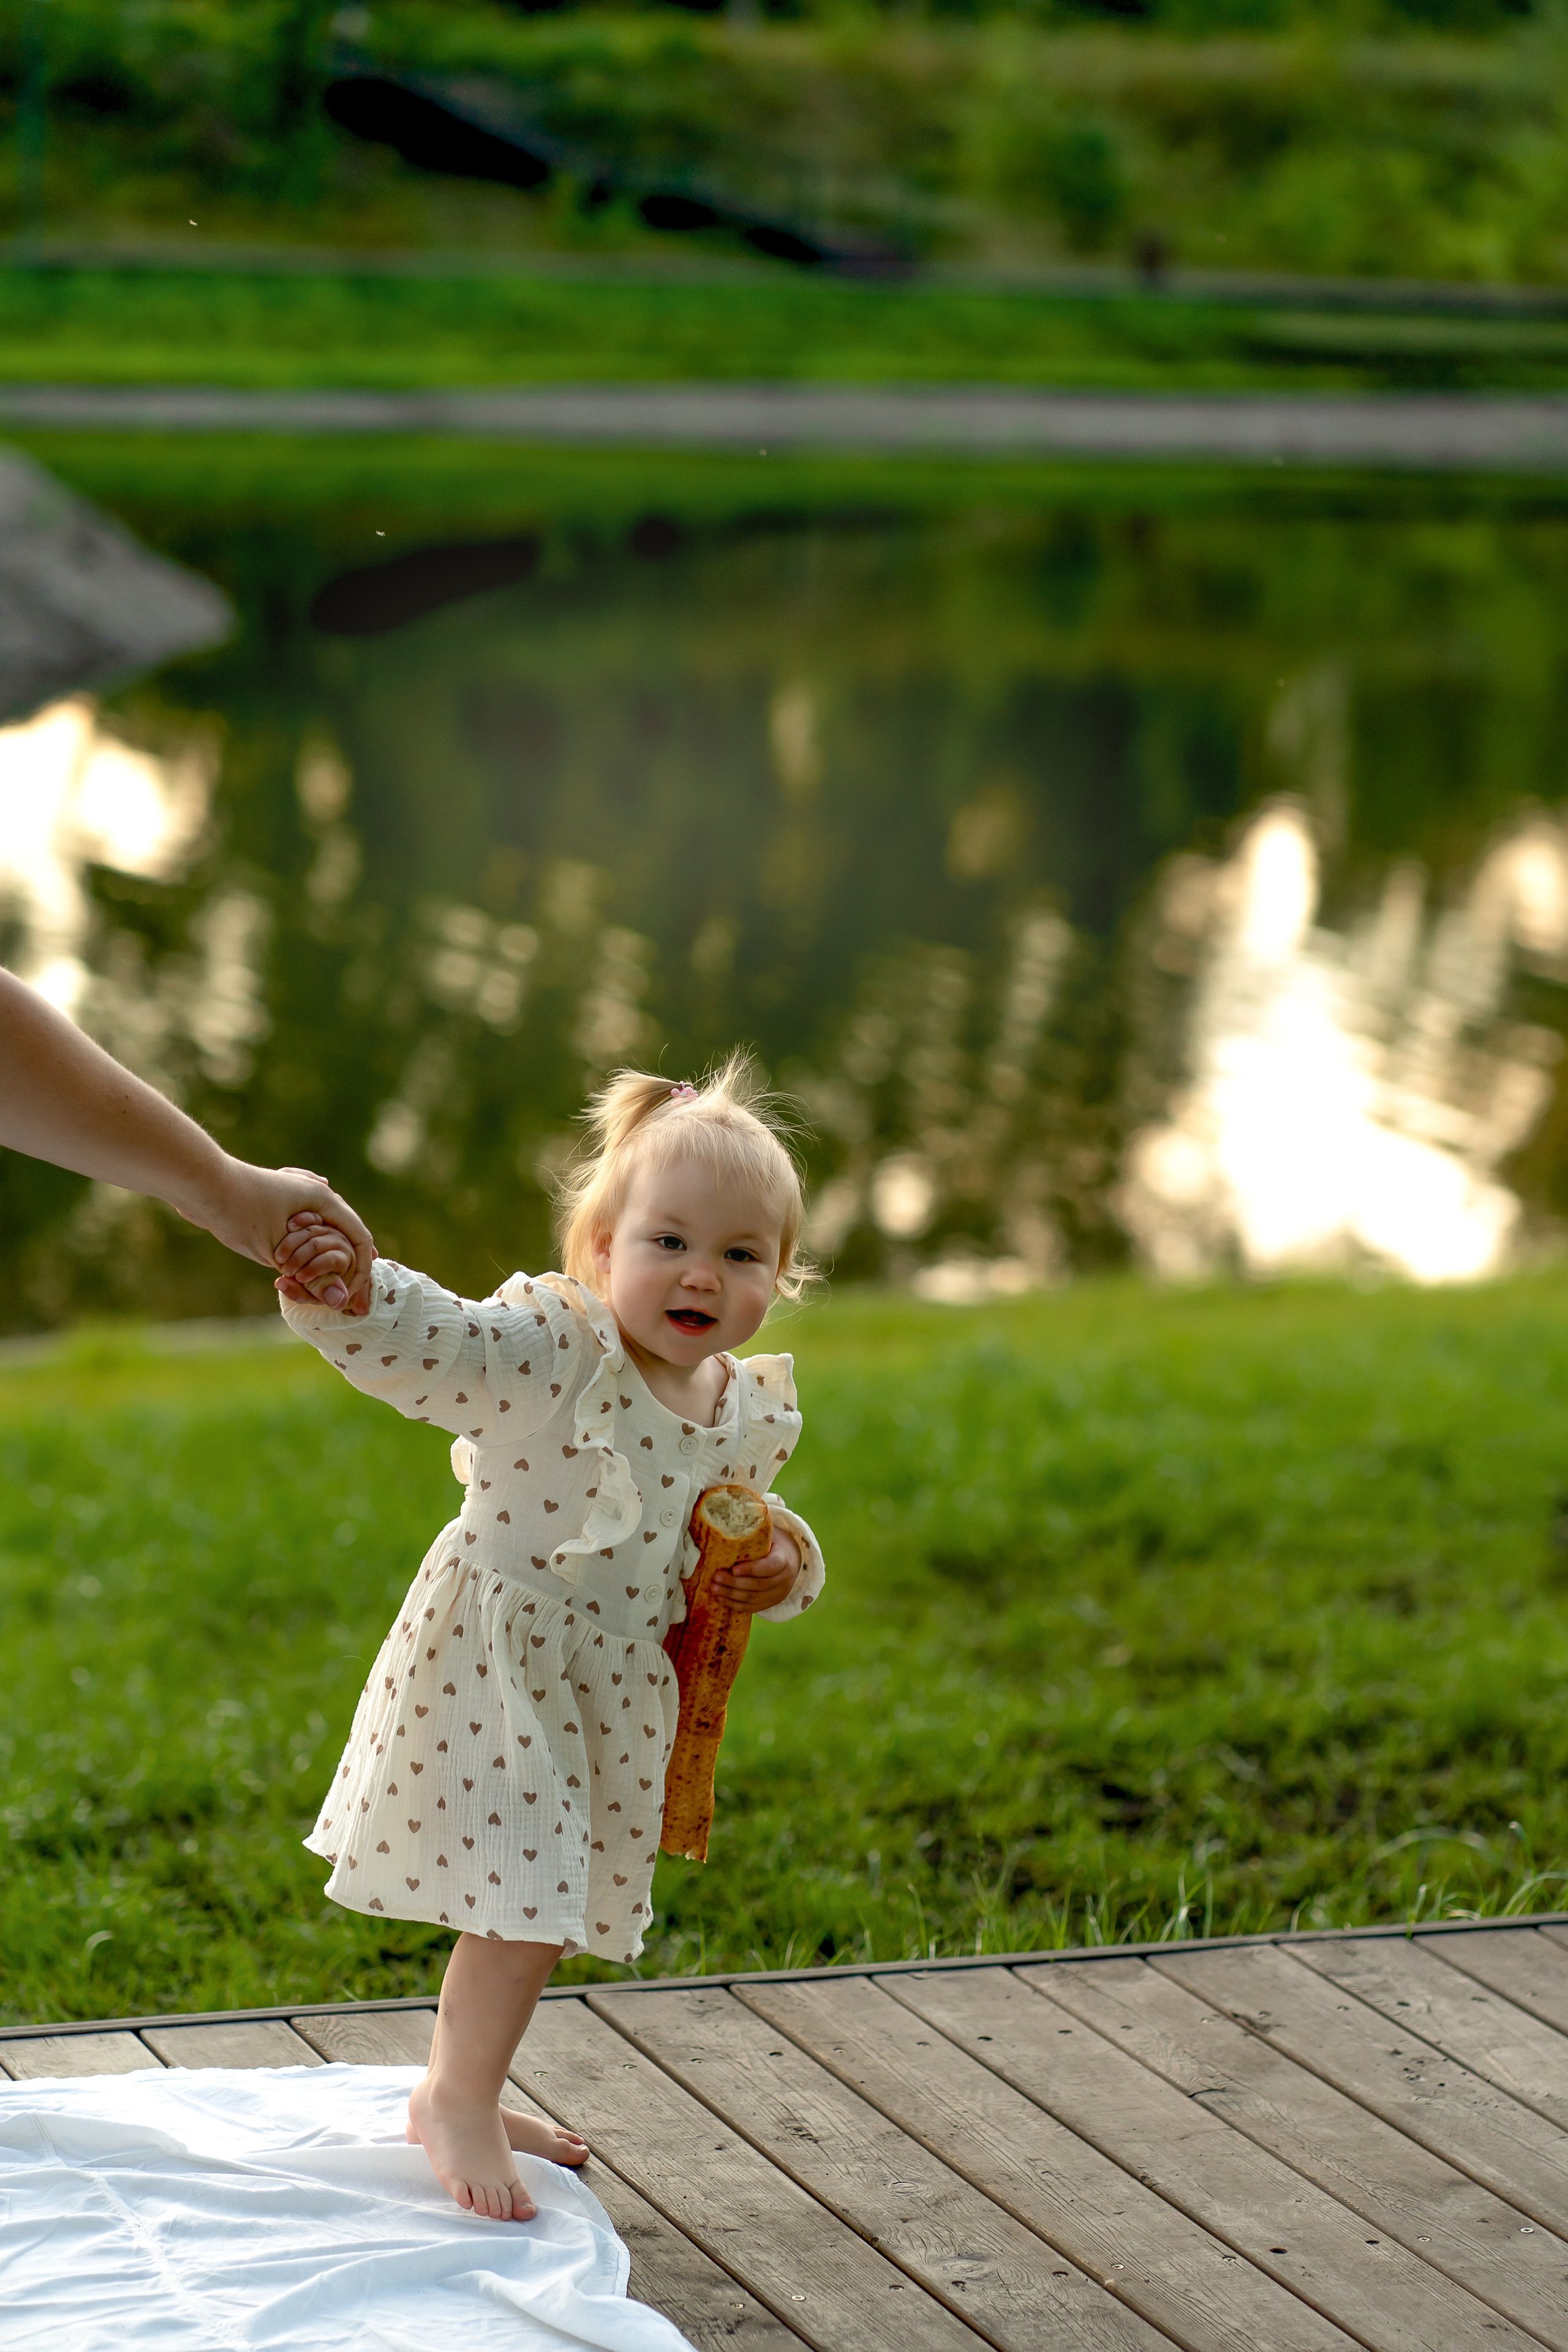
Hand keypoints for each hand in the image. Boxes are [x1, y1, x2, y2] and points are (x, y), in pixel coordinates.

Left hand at [186, 1158, 374, 1307]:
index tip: (356, 1298)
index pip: (360, 1238)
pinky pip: (305, 1223)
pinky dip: (307, 1244)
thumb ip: (313, 1277)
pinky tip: (302, 1259)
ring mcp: (296, 1191)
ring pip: (326, 1225)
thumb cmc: (241, 1214)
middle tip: (347, 1294)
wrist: (201, 1184)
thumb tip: (340, 1302)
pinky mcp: (278, 1197)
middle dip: (347, 1264)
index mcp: (324, 1200)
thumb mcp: (278, 1254)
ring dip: (328, 1252)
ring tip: (330, 1279)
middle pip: (345, 1231)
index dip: (363, 1270)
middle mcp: (315, 1192)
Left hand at [710, 1528, 800, 1614]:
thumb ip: (754, 1531)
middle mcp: (784, 1579)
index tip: (734, 1568)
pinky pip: (751, 1607)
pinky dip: (735, 1605)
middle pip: (758, 1585)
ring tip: (714, 1588)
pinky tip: (721, 1599)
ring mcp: (778, 1594)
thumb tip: (729, 1519)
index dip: (752, 1569)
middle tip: (716, 1577)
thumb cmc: (772, 1542)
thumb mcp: (769, 1534)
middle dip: (735, 1583)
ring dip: (731, 1595)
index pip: (770, 1566)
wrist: (790, 1559)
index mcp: (785, 1559)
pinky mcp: (770, 1603)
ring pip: (753, 1598)